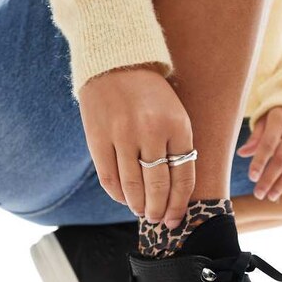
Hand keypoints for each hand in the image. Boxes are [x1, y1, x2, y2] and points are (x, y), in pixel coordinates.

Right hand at [79, 67, 194, 227]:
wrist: (115, 61)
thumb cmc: (151, 94)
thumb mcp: (175, 113)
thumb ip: (177, 148)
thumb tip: (174, 193)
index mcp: (178, 125)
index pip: (183, 177)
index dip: (179, 204)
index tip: (175, 218)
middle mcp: (151, 131)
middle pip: (157, 186)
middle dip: (158, 210)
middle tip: (157, 220)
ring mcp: (122, 134)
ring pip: (132, 186)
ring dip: (137, 205)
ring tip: (141, 211)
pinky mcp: (98, 137)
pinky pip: (109, 177)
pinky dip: (117, 194)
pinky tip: (123, 198)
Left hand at [237, 107, 281, 200]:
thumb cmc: (277, 117)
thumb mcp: (264, 120)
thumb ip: (255, 137)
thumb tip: (241, 153)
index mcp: (280, 118)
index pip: (268, 143)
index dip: (260, 161)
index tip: (252, 178)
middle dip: (270, 177)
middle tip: (259, 194)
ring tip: (271, 196)